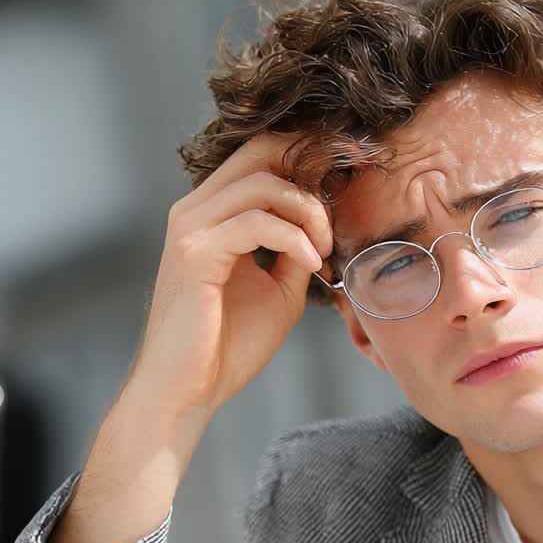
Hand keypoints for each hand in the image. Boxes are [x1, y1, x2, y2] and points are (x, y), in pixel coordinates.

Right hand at [125, 133, 332, 418]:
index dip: (310, 151)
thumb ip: (298, 250)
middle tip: (354, 189)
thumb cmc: (227, 346)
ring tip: (324, 252)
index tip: (355, 164)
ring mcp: (190, 226)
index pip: (261, 154)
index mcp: (213, 212)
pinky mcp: (193, 252)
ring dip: (309, 213)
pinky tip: (312, 266)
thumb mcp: (279, 289)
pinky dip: (294, 240)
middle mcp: (195, 209)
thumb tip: (329, 226)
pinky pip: (256, 222)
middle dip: (316, 164)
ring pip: (263, 184)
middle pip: (261, 152)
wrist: (188, 391)